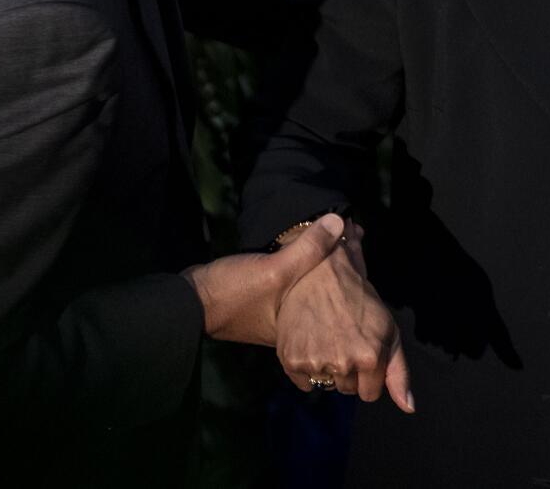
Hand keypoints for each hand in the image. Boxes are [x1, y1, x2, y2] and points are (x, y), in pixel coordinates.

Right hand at [183, 212, 348, 347]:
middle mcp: (290, 326)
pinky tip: (306, 252)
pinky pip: (292, 286)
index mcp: (299, 327)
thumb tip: (338, 221)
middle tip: (355, 242)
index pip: (334, 306)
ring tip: (337, 243)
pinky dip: (302, 269)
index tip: (361, 253)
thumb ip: (307, 248)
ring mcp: (275, 315)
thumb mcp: (274, 269)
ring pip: (308, 290)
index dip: (351, 280)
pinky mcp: (262, 302)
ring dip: (320, 268)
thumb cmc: (233, 293)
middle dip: (339, 272)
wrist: (188, 301)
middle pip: (324, 297)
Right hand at [275, 229, 413, 410]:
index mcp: (370, 358)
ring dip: (327, 369)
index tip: (362, 354)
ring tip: (326, 339)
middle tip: (343, 341)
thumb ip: (399, 373)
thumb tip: (408, 407)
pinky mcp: (291, 359)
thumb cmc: (359, 302)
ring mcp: (315, 362)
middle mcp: (343, 363)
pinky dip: (307, 367)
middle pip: (346, 391)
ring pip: (325, 386)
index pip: (369, 394)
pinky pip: (303, 383)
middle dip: (348, 372)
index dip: (367, 376)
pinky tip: (310, 342)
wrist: (321, 275)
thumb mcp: (388, 332)